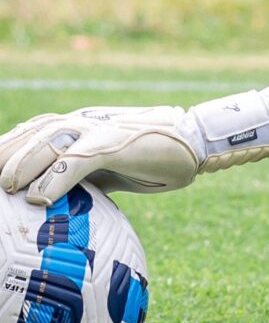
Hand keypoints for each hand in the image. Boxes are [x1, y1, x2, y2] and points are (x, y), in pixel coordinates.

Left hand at [0, 81, 268, 204]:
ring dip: (22, 164)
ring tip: (7, 188)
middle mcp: (85, 122)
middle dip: (7, 154)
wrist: (196, 143)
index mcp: (82, 126)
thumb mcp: (113, 167)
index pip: (35, 133)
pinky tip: (38, 198)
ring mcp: (100, 130)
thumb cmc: (156, 158)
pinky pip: (76, 161)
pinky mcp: (115, 145)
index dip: (10, 149)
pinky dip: (54, 179)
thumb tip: (64, 200)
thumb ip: (87, 176)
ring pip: (49, 141)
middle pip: (34, 132)